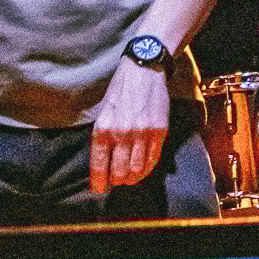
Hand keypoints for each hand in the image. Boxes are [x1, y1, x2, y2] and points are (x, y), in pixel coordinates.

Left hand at [90, 54, 169, 192]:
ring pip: (137, 170)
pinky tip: (142, 168)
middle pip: (119, 172)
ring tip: (128, 177)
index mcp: (104, 128)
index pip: (99, 164)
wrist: (144, 69)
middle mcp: (122, 133)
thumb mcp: (103, 110)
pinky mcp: (159, 132)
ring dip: (132, 178)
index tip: (98, 189)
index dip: (98, 182)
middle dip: (116, 181)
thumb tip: (103, 160)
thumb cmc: (120, 89)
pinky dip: (146, 169)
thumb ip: (103, 134)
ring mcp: (142, 134)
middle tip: (115, 181)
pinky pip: (152, 160)